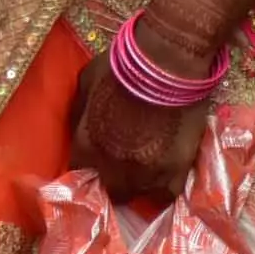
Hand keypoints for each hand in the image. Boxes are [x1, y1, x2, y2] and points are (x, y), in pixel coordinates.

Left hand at [68, 51, 213, 205]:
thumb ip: (79, 111)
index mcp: (86, 146)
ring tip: (148, 165)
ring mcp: (144, 171)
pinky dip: (164, 187)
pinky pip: (167, 193)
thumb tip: (79, 127)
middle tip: (125, 163)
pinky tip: (166, 174)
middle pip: (109, 189)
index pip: (80, 173)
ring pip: (138, 193)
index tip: (100, 159)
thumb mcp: (86, 82)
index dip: (92, 166)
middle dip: (114, 179)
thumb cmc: (124, 65)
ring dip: (140, 182)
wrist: (168, 60)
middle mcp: (112, 167)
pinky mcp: (175, 168)